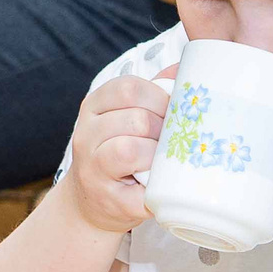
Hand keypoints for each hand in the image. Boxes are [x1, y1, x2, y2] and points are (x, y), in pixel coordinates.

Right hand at [60, 66, 173, 235]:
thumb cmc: (120, 153)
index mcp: (95, 106)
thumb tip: (186, 69)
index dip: (159, 98)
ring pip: (129, 150)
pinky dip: (156, 185)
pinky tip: (158, 183)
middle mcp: (86, 134)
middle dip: (163, 129)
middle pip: (136, 119)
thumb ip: (154, 92)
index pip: (128, 88)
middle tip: (170, 141)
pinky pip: (139, 188)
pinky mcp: (108, 199)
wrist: (93, 201)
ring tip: (161, 161)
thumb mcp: (128, 116)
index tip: (171, 112)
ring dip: (156, 155)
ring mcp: (92, 168)